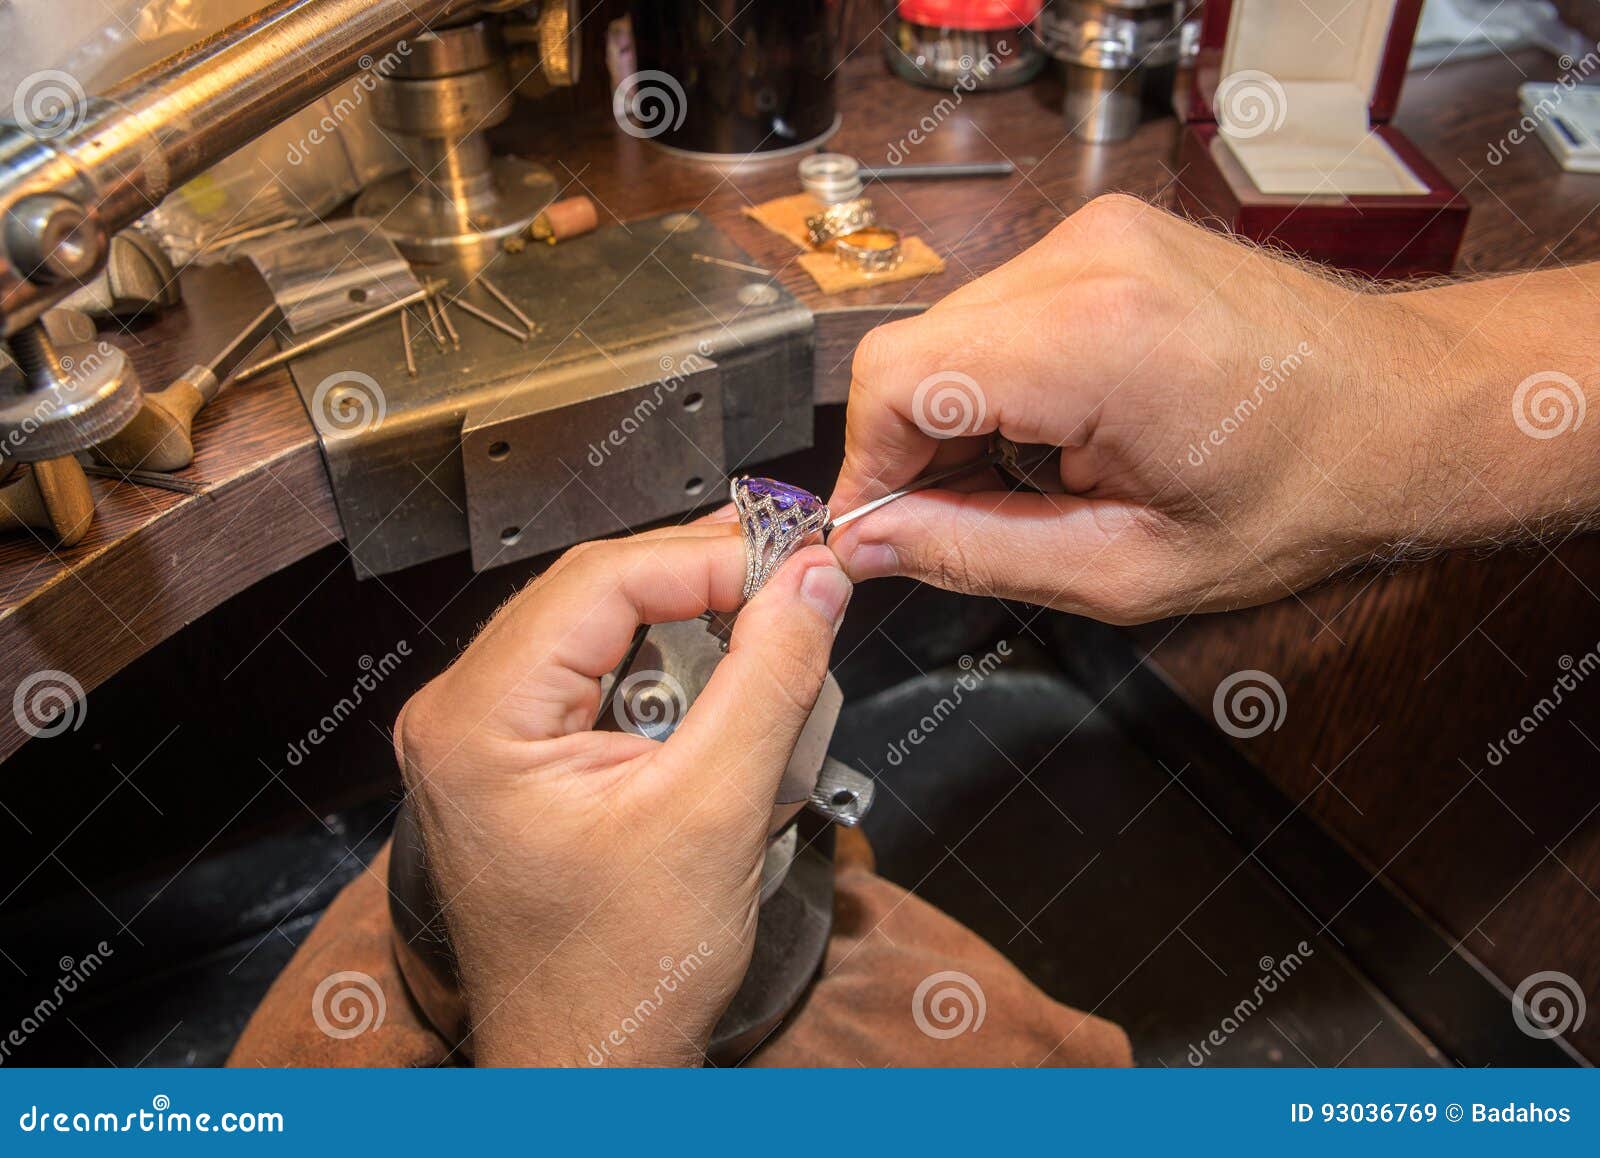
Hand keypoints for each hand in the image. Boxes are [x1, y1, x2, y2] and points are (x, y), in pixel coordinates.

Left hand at [393, 524, 849, 1065]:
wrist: (589, 1068)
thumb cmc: (617, 979)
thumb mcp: (713, 814)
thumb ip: (767, 680)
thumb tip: (809, 581)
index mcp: (478, 719)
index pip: (601, 580)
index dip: (708, 558)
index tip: (794, 561)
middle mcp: (464, 714)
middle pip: (597, 593)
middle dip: (703, 580)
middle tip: (797, 571)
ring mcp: (488, 737)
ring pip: (603, 629)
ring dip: (693, 623)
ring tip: (774, 624)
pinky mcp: (523, 759)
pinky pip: (602, 677)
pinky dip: (674, 672)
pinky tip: (729, 682)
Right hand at [828, 194, 1597, 622]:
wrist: (1406, 409)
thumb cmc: (1302, 494)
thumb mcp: (1130, 567)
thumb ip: (978, 552)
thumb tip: (871, 542)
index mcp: (1096, 340)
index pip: (897, 380)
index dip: (867, 466)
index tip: (879, 532)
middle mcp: (1088, 260)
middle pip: (912, 350)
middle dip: (910, 447)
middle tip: (956, 523)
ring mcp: (1096, 234)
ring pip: (949, 330)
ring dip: (957, 413)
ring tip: (1031, 478)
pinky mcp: (1105, 234)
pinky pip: (997, 310)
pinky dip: (997, 378)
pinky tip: (1056, 430)